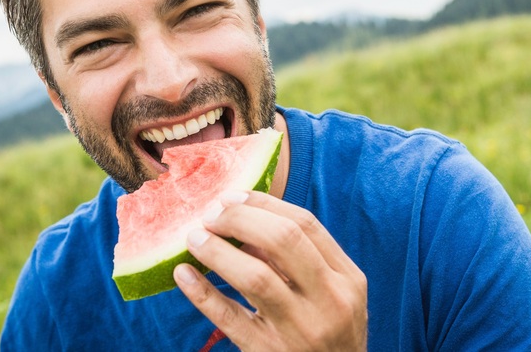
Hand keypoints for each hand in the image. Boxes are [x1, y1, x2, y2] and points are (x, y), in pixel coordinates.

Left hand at [173, 190, 367, 350]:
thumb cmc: (330, 334)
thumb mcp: (332, 295)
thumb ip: (300, 260)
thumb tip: (245, 222)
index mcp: (348, 279)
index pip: (304, 225)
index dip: (263, 204)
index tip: (232, 197)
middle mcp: (329, 302)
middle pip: (283, 240)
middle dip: (240, 219)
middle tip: (210, 215)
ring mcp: (299, 330)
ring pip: (255, 277)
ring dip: (218, 251)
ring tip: (194, 238)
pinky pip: (229, 317)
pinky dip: (202, 292)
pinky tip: (183, 274)